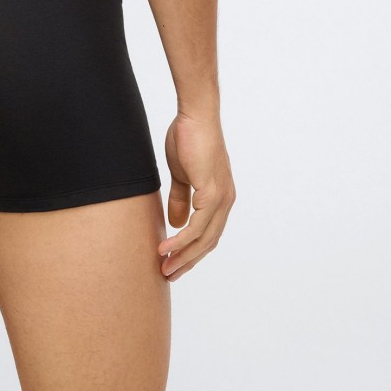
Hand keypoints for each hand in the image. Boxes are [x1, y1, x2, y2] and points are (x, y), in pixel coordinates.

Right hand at [158, 110, 235, 280]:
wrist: (195, 116)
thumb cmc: (188, 138)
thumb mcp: (182, 174)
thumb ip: (181, 198)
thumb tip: (176, 223)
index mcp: (220, 198)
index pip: (208, 234)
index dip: (191, 251)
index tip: (173, 264)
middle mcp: (225, 202)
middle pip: (208, 243)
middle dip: (187, 261)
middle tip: (168, 275)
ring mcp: (221, 198)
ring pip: (203, 238)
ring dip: (183, 256)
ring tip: (164, 268)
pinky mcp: (212, 192)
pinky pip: (197, 225)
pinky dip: (181, 240)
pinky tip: (166, 248)